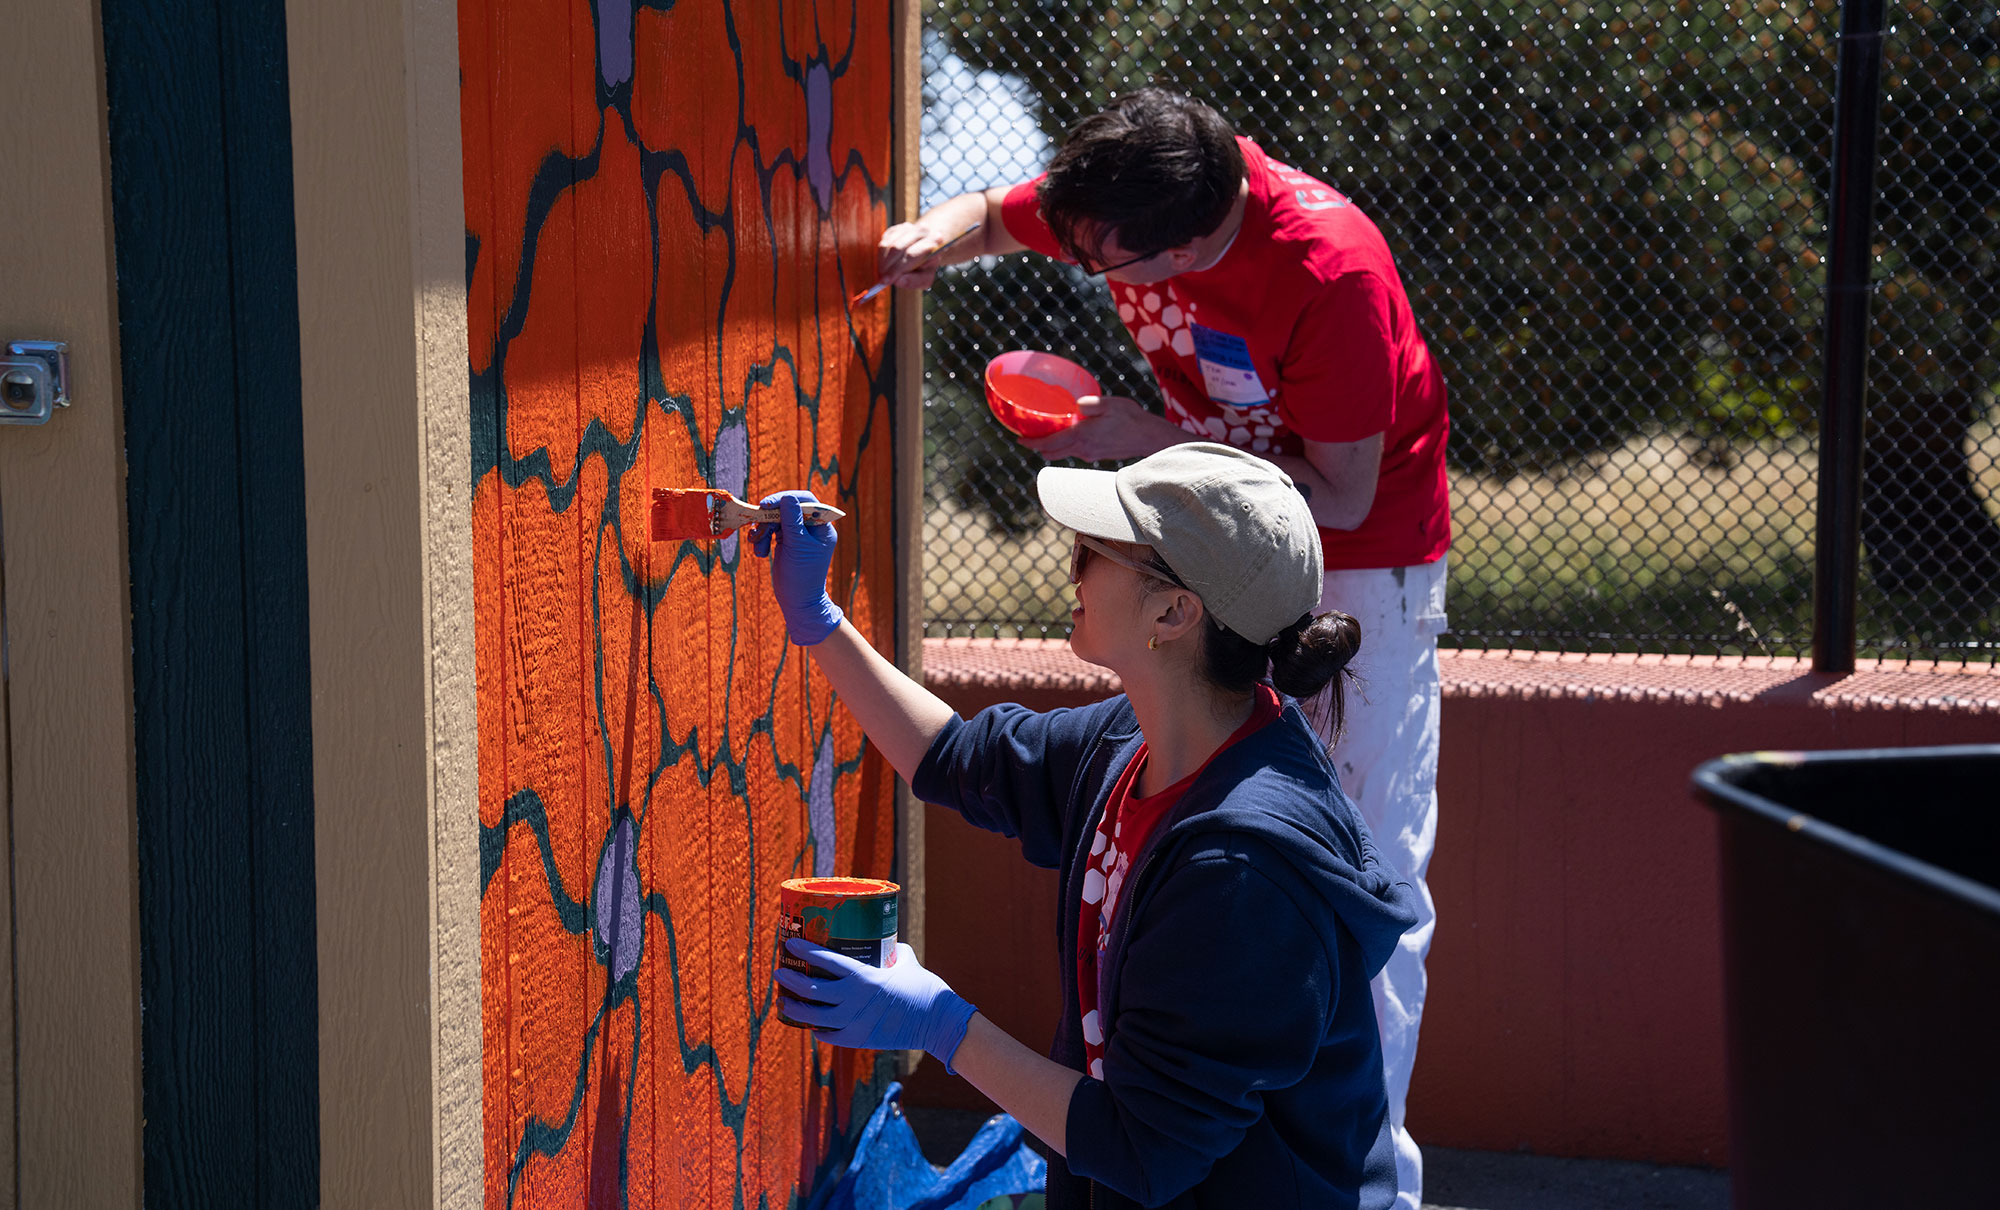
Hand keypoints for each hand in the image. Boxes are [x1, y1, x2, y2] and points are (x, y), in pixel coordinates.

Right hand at [747, 491, 843, 644]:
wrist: (797, 602)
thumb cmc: (802, 575)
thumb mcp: (797, 546)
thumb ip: (792, 520)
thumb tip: (787, 498)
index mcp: (822, 527)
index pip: (806, 501)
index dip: (786, 498)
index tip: (767, 504)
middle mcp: (811, 528)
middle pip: (787, 508)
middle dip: (770, 517)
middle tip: (757, 523)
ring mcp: (797, 535)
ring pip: (776, 519)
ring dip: (763, 530)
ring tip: (757, 547)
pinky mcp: (785, 542)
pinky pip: (771, 531)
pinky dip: (762, 539)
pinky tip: (759, 552)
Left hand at [776, 940, 978, 1069]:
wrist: (937, 1022)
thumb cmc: (924, 987)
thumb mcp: (906, 961)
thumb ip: (891, 952)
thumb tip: (887, 943)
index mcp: (863, 977)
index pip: (826, 960)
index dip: (806, 951)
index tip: (791, 944)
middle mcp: (853, 1000)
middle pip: (811, 990)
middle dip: (790, 980)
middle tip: (780, 972)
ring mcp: (853, 1023)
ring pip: (813, 1017)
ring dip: (795, 1009)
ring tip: (784, 1002)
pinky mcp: (858, 1040)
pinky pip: (829, 1036)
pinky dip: (817, 1031)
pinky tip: (811, 1026)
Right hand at [876, 221, 951, 289]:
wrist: (924, 250)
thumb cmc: (924, 267)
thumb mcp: (925, 278)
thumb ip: (914, 281)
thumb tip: (898, 281)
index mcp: (933, 243)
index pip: (911, 255)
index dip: (896, 268)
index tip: (887, 280)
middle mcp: (922, 231)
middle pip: (897, 248)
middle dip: (887, 265)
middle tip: (882, 278)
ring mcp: (908, 227)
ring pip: (889, 244)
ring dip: (883, 260)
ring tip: (883, 272)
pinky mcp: (896, 229)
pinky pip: (884, 241)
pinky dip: (881, 254)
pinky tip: (885, 263)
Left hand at [1020, 394, 1188, 461]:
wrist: (1149, 438)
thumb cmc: (1132, 420)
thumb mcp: (1110, 404)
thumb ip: (1091, 404)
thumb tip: (1077, 404)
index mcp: (1081, 436)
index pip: (1049, 444)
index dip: (1031, 443)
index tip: (1019, 440)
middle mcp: (1082, 449)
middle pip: (1051, 452)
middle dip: (1038, 446)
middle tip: (1028, 437)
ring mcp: (1089, 454)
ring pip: (1063, 453)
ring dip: (1052, 446)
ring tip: (1046, 434)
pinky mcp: (1097, 455)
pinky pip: (1075, 451)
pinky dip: (1066, 445)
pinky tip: (1069, 434)